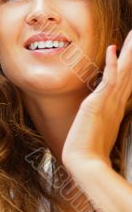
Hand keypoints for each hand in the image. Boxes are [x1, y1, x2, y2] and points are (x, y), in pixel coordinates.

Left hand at [62, 30, 131, 171]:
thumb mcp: (100, 128)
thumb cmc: (91, 149)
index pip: (128, 79)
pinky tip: (113, 49)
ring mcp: (109, 101)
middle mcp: (116, 101)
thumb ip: (105, 117)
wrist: (85, 163)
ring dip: (129, 52)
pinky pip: (109, 79)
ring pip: (124, 71)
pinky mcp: (99, 103)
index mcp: (117, 105)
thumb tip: (106, 112)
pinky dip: (112, 64)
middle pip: (130, 71)